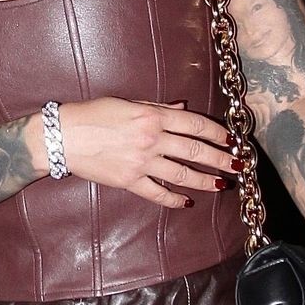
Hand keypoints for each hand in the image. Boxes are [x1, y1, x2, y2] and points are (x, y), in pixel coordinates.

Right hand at [57, 98, 237, 207]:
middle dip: (221, 159)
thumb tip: (182, 109)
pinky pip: (158, 192)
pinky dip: (174, 199)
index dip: (218, 132)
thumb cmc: (94, 114)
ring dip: (206, 181)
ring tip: (222, 185)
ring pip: (183, 174)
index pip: (195, 125)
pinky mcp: (130, 181)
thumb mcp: (128, 102)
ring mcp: (142, 162)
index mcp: (153, 116)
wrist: (65, 136)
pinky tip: (187, 202)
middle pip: (196, 150)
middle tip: (239, 165)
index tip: (232, 139)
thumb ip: (158, 107)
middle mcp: (151, 139)